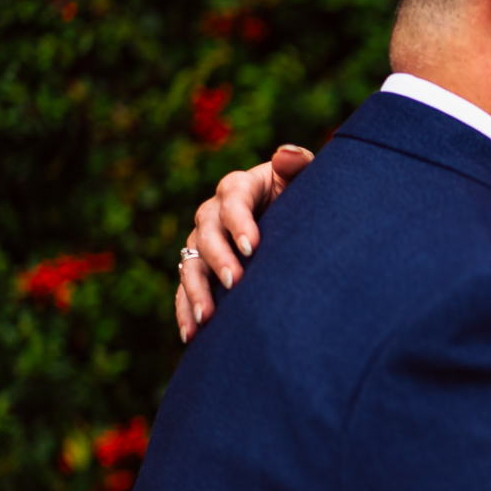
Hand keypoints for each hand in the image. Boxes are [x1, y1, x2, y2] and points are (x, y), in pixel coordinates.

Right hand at [175, 144, 313, 341]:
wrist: (294, 220)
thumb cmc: (302, 196)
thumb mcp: (304, 179)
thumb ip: (297, 166)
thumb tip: (286, 154)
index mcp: (239, 188)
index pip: (233, 199)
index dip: (239, 221)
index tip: (253, 246)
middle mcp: (213, 213)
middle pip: (206, 233)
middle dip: (218, 258)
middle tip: (234, 281)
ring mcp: (203, 241)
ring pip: (190, 263)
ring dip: (196, 290)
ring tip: (207, 317)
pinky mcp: (200, 268)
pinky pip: (185, 288)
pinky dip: (186, 310)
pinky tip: (192, 335)